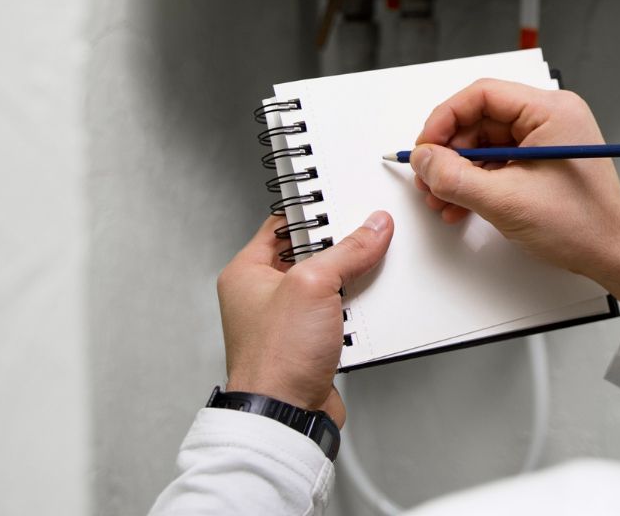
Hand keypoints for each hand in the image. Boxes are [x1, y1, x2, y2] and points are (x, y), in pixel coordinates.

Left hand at [216, 211, 393, 426]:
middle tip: (363, 239)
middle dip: (341, 250)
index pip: (281, 225)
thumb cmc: (275, 359)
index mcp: (246, 273)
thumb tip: (373, 228)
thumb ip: (347, 250)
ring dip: (352, 284)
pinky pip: (341, 315)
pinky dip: (357, 313)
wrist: (287, 415)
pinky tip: (366, 312)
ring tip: (365, 278)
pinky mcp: (311, 343)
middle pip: (312, 255)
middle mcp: (264, 296)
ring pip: (330, 286)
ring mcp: (288, 321)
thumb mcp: (314, 285)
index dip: (312, 213)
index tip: (341, 204)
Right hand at [410, 78, 619, 312]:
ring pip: (485, 143)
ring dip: (459, 172)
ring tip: (441, 200)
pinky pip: (498, 161)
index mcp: (551, 110)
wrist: (611, 254)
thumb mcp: (505, 200)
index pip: (483, 95)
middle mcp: (550, 118)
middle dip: (449, 153)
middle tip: (428, 179)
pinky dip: (477, 182)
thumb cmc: (580, 224)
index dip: (445, 119)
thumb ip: (455, 177)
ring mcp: (547, 140)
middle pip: (481, 120)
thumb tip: (423, 160)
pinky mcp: (542, 162)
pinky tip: (461, 205)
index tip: (425, 147)